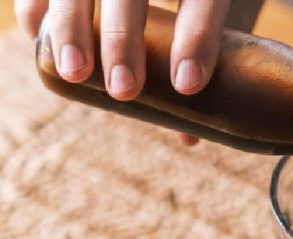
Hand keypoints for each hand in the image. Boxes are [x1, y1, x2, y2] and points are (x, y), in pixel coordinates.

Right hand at [15, 0, 262, 144]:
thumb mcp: (224, 9)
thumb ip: (210, 62)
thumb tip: (189, 138)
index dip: (197, 40)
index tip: (187, 86)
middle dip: (123, 39)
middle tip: (124, 92)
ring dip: (71, 25)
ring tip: (75, 74)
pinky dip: (37, 3)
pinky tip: (38, 36)